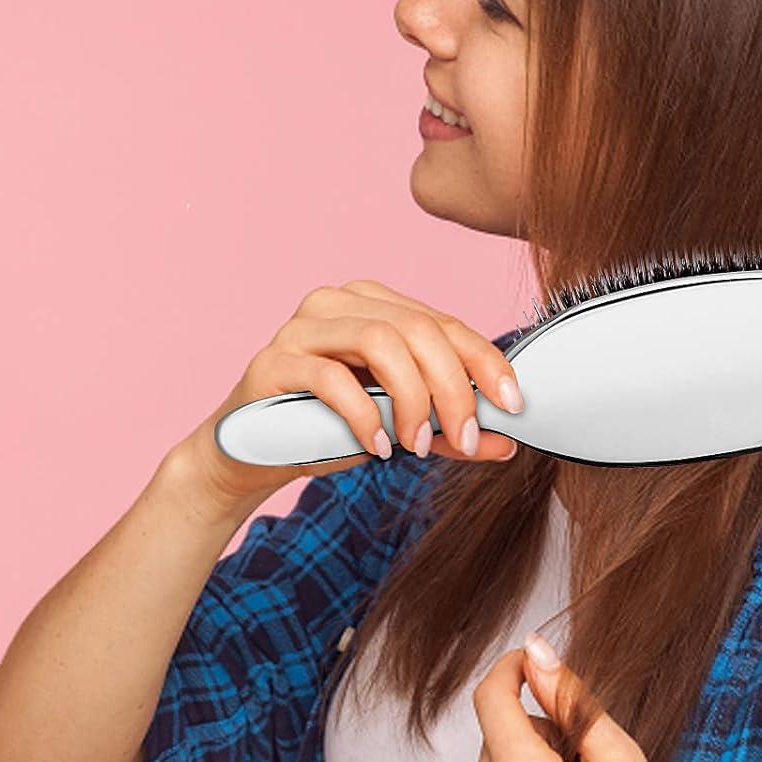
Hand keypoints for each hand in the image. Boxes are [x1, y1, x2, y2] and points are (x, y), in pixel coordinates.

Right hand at [178, 277, 525, 510]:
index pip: (443, 323)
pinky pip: (330, 377)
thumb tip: (506, 442)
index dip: (484, 360)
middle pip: (418, 328)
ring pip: (380, 340)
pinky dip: (363, 415)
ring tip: (415, 445)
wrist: (249, 457)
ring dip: (411, 399)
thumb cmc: (326, 432)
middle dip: (452, 387)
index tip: (513, 404)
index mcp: (375, 306)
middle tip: (463, 437)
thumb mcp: (399, 431)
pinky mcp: (272, 360)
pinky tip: (377, 447)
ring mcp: (301, 327)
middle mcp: (338, 303)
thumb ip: (447, 431)